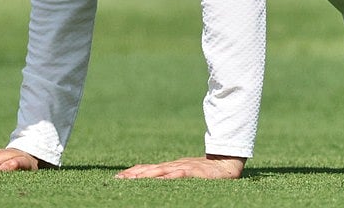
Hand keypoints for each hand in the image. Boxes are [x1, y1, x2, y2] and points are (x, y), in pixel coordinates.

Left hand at [115, 154, 245, 179]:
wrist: (226, 163)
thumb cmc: (205, 171)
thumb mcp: (184, 172)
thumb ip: (169, 174)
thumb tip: (151, 178)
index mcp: (170, 167)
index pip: (147, 169)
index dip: (132, 173)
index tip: (117, 179)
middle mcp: (174, 166)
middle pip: (150, 170)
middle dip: (133, 175)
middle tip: (118, 180)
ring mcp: (184, 168)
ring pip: (161, 171)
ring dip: (146, 175)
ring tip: (132, 180)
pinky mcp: (195, 172)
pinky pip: (180, 174)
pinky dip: (169, 176)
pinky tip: (160, 179)